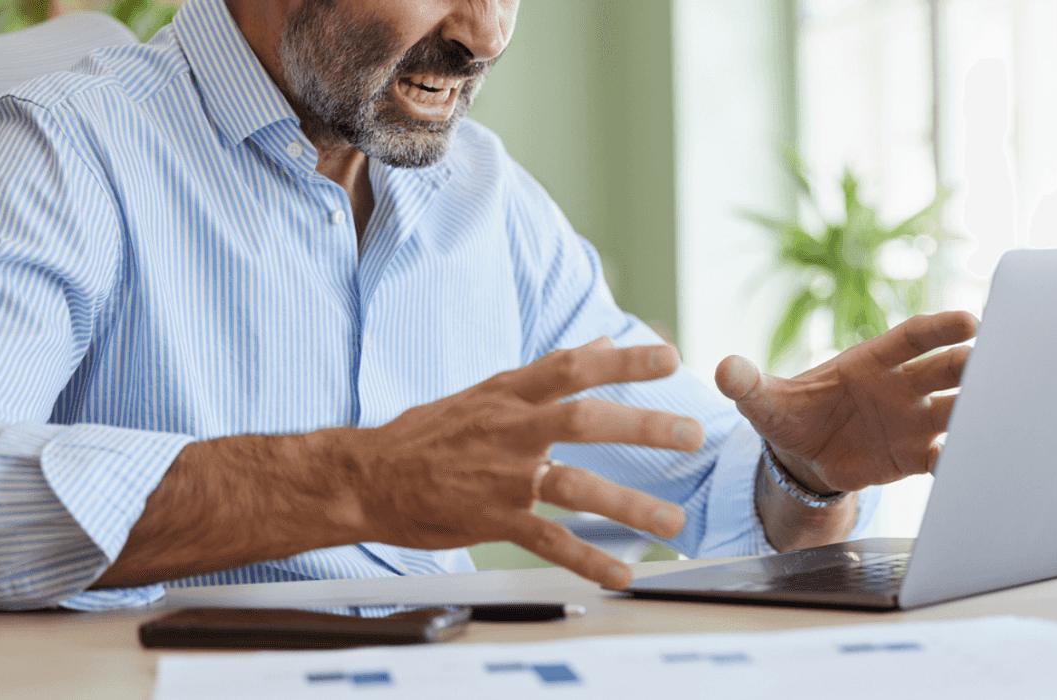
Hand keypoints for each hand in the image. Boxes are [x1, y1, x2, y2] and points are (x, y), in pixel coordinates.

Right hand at [343, 337, 701, 589]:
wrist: (366, 476)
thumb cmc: (429, 433)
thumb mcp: (488, 391)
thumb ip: (547, 372)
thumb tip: (600, 341)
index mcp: (509, 393)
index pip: (572, 366)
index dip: (622, 360)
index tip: (670, 356)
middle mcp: (508, 429)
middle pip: (582, 420)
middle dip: (641, 426)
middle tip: (690, 433)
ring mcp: (500, 476)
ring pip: (572, 485)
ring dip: (627, 505)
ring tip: (672, 521)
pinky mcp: (490, 519)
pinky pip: (546, 541)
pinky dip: (585, 559)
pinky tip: (619, 574)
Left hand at [715, 311, 976, 494]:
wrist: (802, 457)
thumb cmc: (791, 414)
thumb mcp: (764, 401)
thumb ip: (748, 383)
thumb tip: (722, 369)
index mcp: (872, 361)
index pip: (912, 338)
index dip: (940, 329)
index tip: (971, 321)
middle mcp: (902, 386)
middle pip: (946, 369)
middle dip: (973, 366)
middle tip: (1001, 363)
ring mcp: (914, 421)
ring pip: (957, 409)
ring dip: (980, 408)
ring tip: (1005, 411)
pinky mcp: (915, 456)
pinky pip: (945, 456)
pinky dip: (960, 459)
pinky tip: (976, 465)